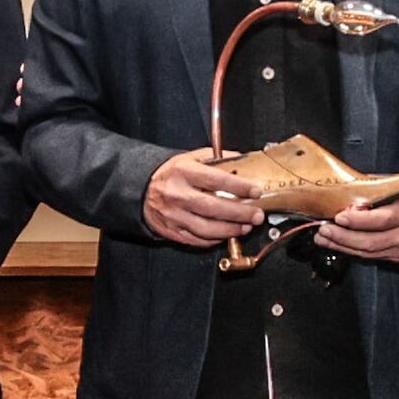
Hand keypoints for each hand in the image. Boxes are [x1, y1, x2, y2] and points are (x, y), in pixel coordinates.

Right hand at [144, 148, 260, 248]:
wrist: (141, 191)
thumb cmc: (170, 175)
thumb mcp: (189, 159)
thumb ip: (215, 159)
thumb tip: (241, 161)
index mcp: (183, 172)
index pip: (215, 180)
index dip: (239, 186)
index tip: (255, 191)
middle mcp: (177, 194)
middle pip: (213, 207)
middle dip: (240, 213)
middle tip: (257, 215)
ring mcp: (174, 215)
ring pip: (206, 228)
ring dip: (230, 230)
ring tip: (245, 227)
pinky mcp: (172, 231)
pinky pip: (197, 240)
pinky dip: (214, 239)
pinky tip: (226, 235)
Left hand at [316, 179, 398, 264]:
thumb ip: (384, 189)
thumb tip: (354, 188)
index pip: (382, 220)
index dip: (358, 220)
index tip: (339, 216)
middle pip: (371, 242)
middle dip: (343, 238)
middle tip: (322, 231)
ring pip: (370, 253)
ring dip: (344, 247)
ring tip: (324, 239)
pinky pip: (377, 256)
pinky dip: (357, 252)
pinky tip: (342, 245)